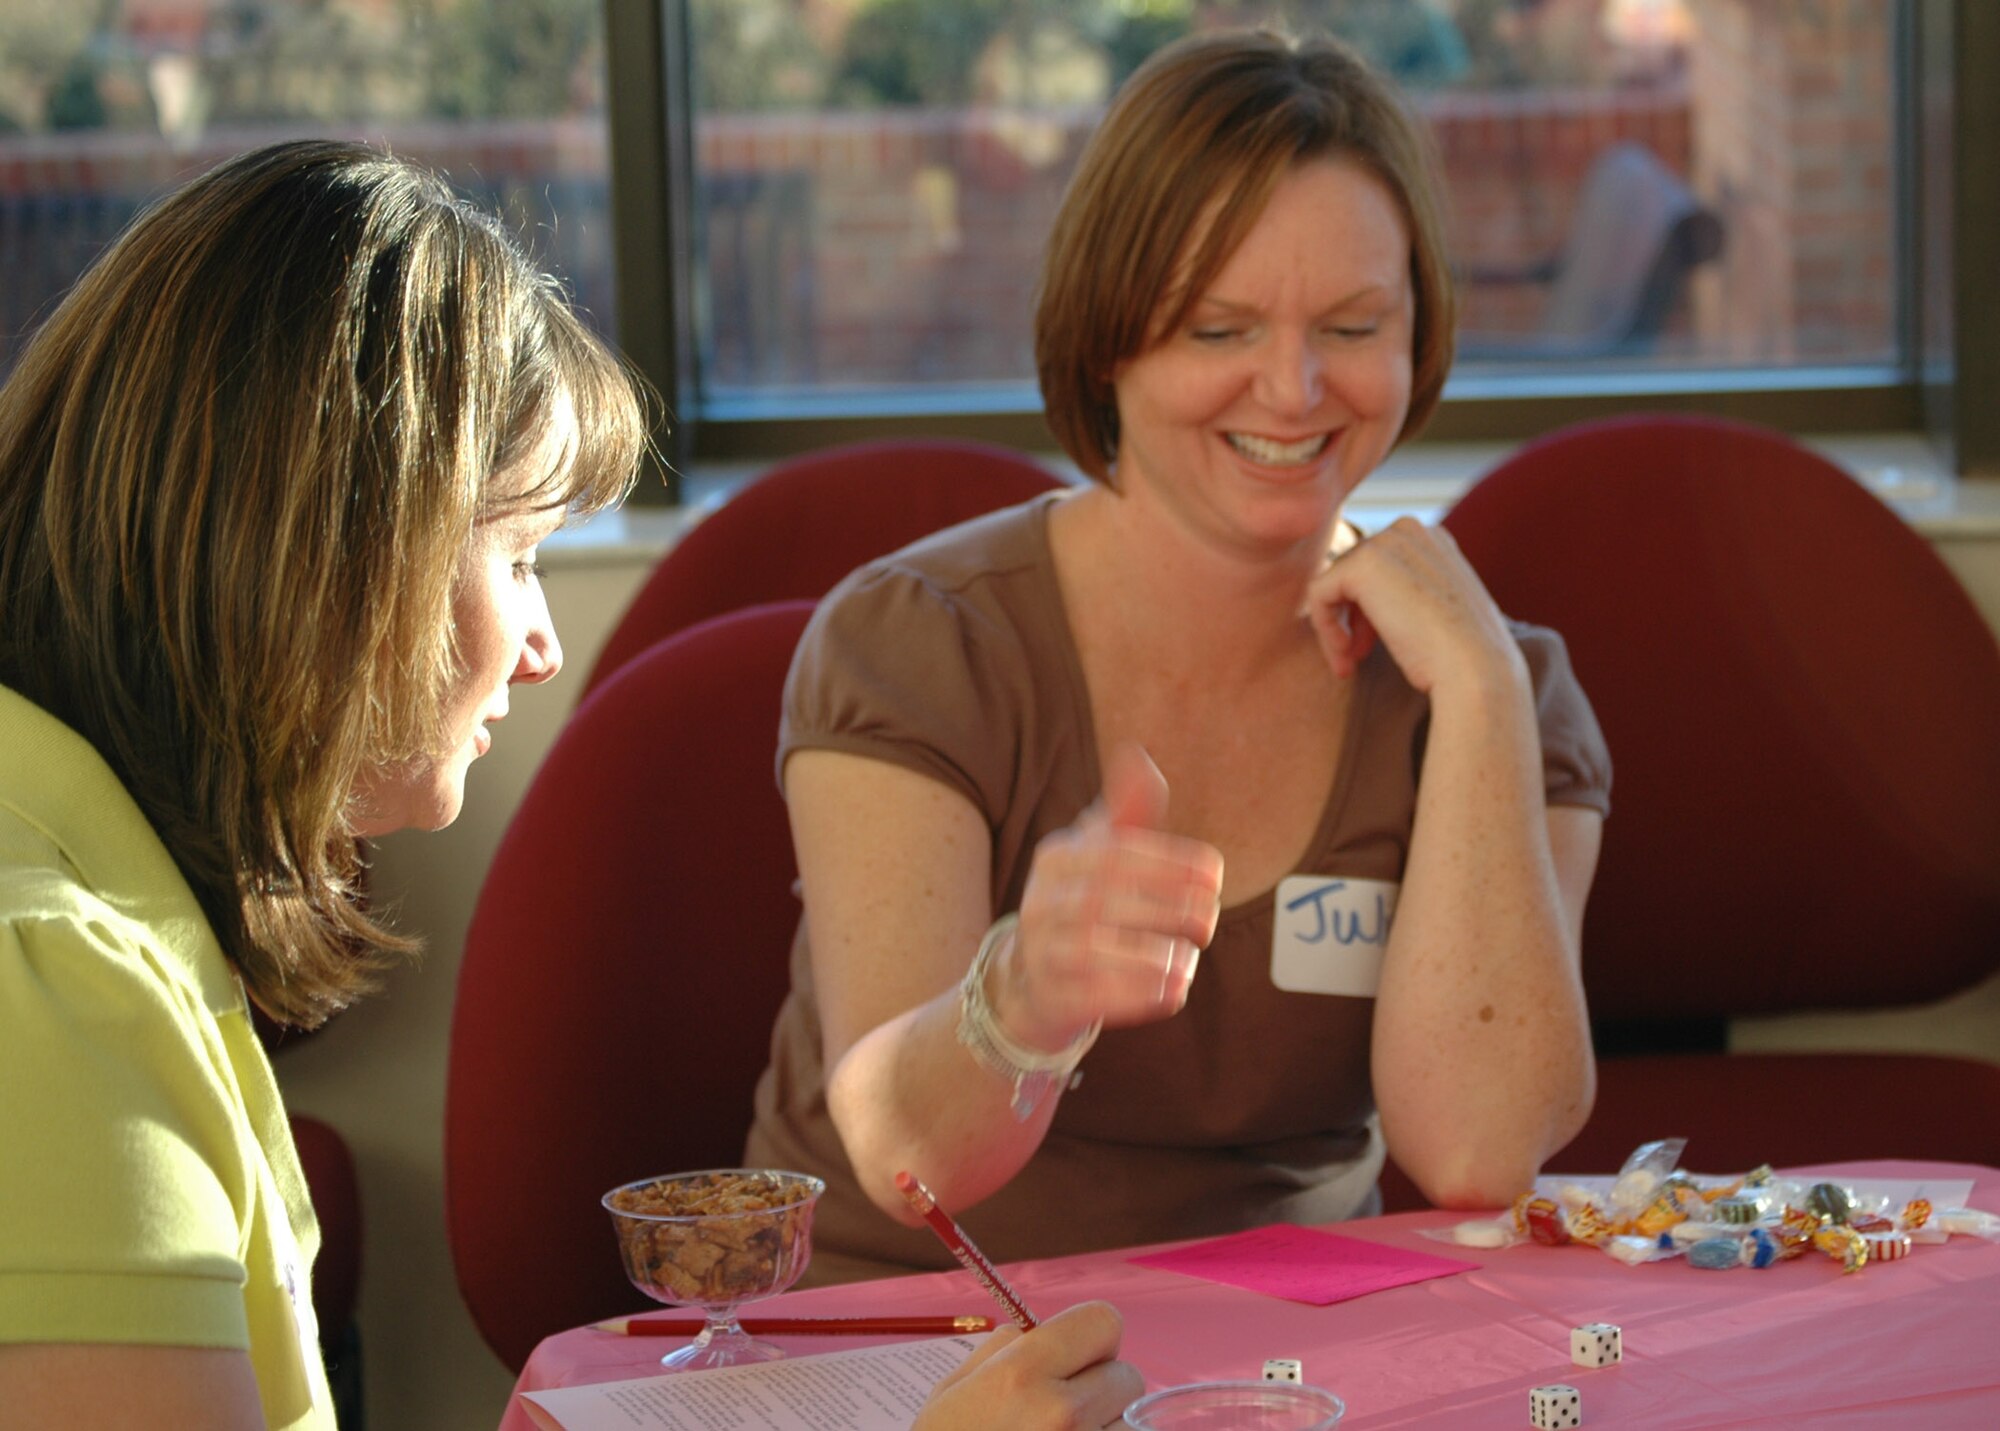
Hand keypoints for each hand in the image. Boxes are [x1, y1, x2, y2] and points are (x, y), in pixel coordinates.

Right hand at [914, 1302, 1145, 1430]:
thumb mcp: (952, 1394)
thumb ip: (1000, 1351)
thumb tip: (1038, 1331)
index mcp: (1021, 1375)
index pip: (1104, 1322)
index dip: (1091, 1338)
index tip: (1076, 1357)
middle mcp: (1062, 1413)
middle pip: (1128, 1377)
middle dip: (1102, 1390)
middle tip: (1064, 1415)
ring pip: (1134, 1425)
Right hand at [997, 745, 1223, 1049]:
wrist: (1033, 977)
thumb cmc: (1083, 902)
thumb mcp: (1100, 851)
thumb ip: (1128, 811)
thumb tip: (1139, 757)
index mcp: (1057, 858)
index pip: (1116, 853)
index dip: (1170, 862)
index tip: (1216, 875)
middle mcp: (1041, 901)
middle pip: (1108, 900)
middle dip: (1168, 909)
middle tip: (1210, 920)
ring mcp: (1039, 950)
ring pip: (1095, 949)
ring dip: (1152, 955)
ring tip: (1189, 958)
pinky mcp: (1050, 996)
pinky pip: (1092, 995)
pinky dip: (1137, 994)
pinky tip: (1175, 992)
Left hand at [1303, 518, 1523, 693]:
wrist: (1476, 670)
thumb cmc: (1462, 656)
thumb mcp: (1437, 613)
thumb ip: (1407, 595)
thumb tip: (1373, 603)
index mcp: (1432, 539)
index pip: (1378, 567)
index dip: (1369, 610)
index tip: (1373, 646)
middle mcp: (1409, 530)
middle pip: (1352, 573)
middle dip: (1352, 619)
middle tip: (1358, 657)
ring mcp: (1386, 543)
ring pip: (1333, 585)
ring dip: (1336, 628)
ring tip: (1349, 663)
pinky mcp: (1362, 565)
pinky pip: (1318, 594)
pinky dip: (1325, 629)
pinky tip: (1345, 658)